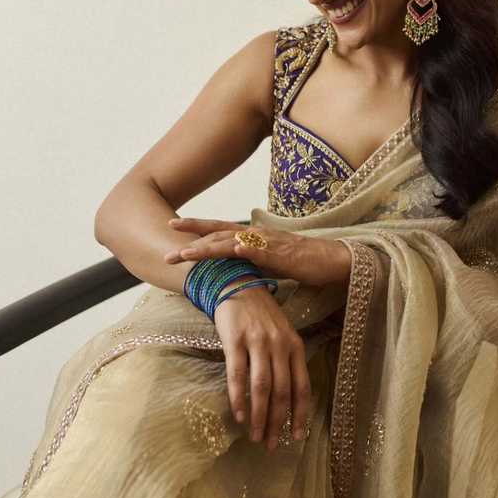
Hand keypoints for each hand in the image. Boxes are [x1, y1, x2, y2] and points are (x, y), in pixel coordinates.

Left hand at [163, 218, 350, 286]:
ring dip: (206, 248)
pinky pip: (257, 250)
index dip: (195, 227)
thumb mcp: (268, 263)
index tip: (172, 226)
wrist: (332, 259)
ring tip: (185, 253)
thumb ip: (249, 263)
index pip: (217, 230)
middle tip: (166, 236)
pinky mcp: (279, 253)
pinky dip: (242, 249)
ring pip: (230, 242)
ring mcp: (266, 242)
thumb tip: (232, 271)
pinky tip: (228, 250)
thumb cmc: (302, 262)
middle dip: (190, 235)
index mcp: (252, 237)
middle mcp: (255, 234)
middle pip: (217, 232)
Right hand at [211, 280, 310, 452]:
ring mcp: (258, 342)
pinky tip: (239, 415)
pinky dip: (239, 397)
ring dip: (259, 416)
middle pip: (282, 391)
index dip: (300, 414)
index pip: (302, 386)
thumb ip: (286, 362)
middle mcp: (280, 345)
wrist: (237, 284)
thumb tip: (287, 400)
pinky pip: (238, 374)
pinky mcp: (236, 340)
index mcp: (295, 346)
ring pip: (261, 387)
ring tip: (256, 436)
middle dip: (278, 422)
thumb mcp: (281, 335)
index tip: (295, 437)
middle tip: (271, 445)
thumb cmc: (260, 315)